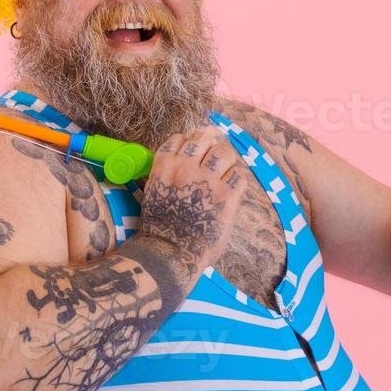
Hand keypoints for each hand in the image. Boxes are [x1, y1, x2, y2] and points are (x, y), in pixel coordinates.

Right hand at [139, 126, 245, 270]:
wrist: (171, 251)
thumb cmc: (159, 227)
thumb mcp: (152, 192)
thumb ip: (163, 174)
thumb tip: (173, 162)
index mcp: (165, 166)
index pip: (179, 138)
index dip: (189, 143)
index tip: (194, 152)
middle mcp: (186, 167)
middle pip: (204, 138)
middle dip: (209, 145)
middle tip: (212, 159)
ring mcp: (208, 180)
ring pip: (225, 152)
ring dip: (225, 160)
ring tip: (224, 172)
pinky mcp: (227, 196)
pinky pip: (239, 175)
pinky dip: (236, 180)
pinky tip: (231, 190)